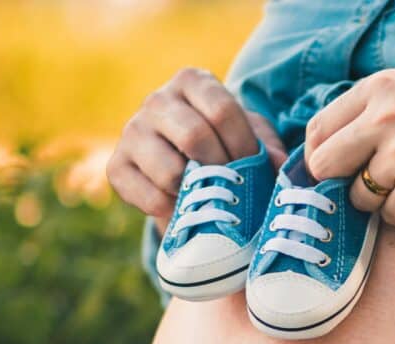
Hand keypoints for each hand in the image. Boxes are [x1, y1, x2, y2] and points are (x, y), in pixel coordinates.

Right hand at [107, 67, 286, 227]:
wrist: (183, 162)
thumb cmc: (224, 143)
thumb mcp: (250, 135)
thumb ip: (268, 146)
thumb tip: (278, 166)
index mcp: (192, 82)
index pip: (222, 111)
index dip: (244, 146)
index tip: (255, 168)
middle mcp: (157, 100)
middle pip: (194, 137)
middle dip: (222, 170)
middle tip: (235, 188)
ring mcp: (131, 132)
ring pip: (170, 170)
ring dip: (198, 193)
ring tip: (212, 198)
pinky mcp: (116, 167)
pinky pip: (149, 196)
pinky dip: (175, 210)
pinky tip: (186, 208)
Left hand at [303, 69, 394, 226]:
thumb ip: (371, 117)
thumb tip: (323, 155)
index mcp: (381, 88)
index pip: (319, 130)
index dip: (322, 157)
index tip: (336, 171)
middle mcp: (385, 117)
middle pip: (324, 165)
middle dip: (342, 182)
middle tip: (373, 186)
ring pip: (359, 197)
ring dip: (383, 200)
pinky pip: (391, 217)